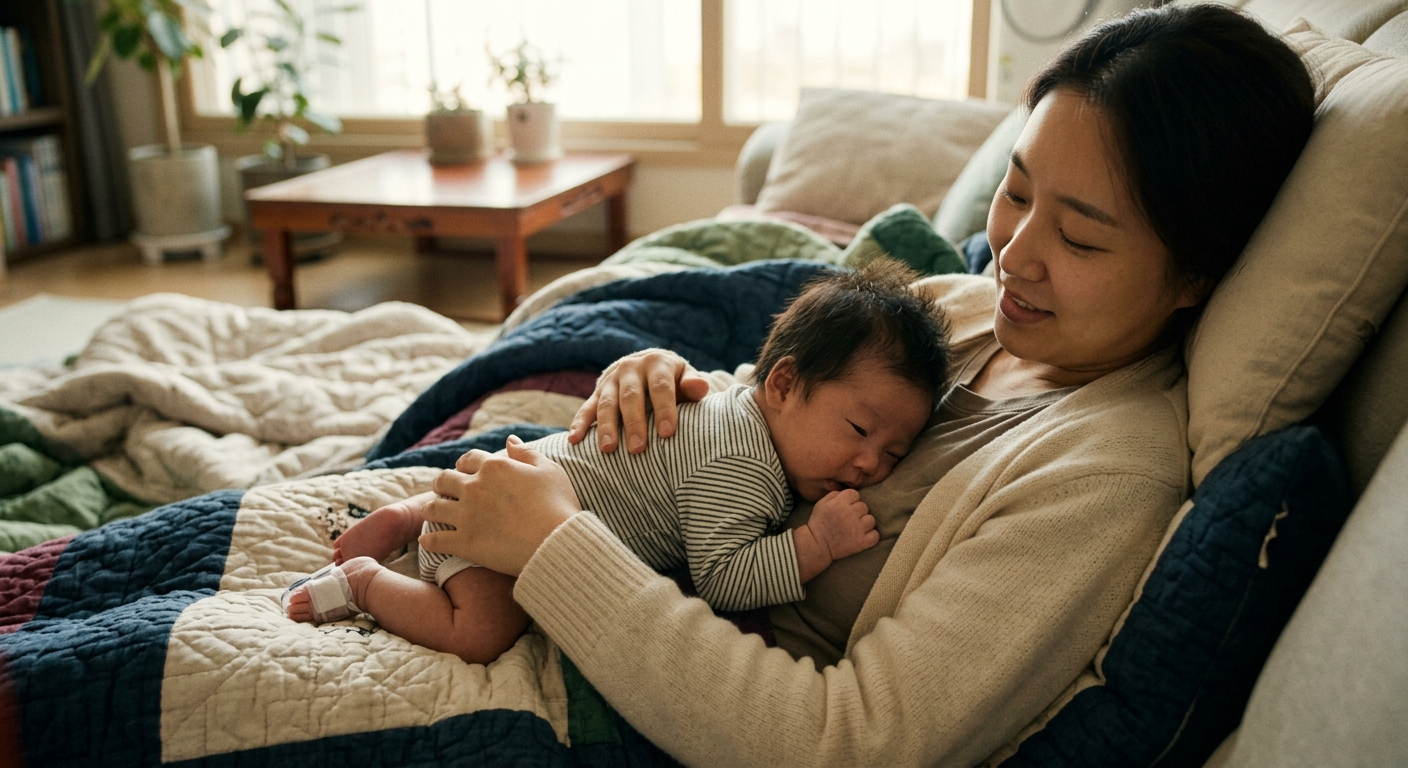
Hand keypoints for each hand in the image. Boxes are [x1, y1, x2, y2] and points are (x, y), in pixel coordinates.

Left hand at [419, 436, 582, 575]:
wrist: (556, 542)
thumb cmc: (558, 504)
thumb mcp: (549, 470)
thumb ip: (526, 453)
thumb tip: (509, 441)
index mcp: (494, 467)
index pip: (468, 458)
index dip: (464, 463)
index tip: (464, 469)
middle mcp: (474, 487)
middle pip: (444, 480)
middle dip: (442, 483)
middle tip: (442, 489)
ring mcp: (466, 515)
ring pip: (434, 508)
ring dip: (430, 508)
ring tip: (431, 511)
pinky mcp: (464, 542)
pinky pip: (435, 540)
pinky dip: (429, 539)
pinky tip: (427, 540)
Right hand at [567, 348, 711, 453]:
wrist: (647, 366)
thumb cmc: (674, 381)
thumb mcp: (685, 378)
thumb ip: (693, 385)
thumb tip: (700, 387)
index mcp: (656, 363)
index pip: (661, 387)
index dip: (664, 409)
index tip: (667, 434)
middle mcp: (631, 368)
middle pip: (631, 396)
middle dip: (634, 423)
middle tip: (637, 449)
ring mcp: (612, 380)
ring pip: (607, 403)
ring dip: (606, 427)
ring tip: (608, 449)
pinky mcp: (597, 392)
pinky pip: (587, 409)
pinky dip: (579, 424)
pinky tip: (575, 440)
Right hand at [807, 489, 878, 561]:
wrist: (816, 545)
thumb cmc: (818, 523)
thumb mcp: (821, 504)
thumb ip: (834, 494)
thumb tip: (847, 493)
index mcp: (840, 503)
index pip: (855, 494)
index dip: (850, 500)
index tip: (845, 508)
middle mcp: (850, 514)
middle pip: (864, 506)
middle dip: (857, 512)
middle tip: (848, 519)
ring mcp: (857, 529)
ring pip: (871, 520)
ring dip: (865, 523)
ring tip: (856, 528)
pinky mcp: (862, 542)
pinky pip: (875, 535)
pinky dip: (871, 536)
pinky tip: (863, 537)